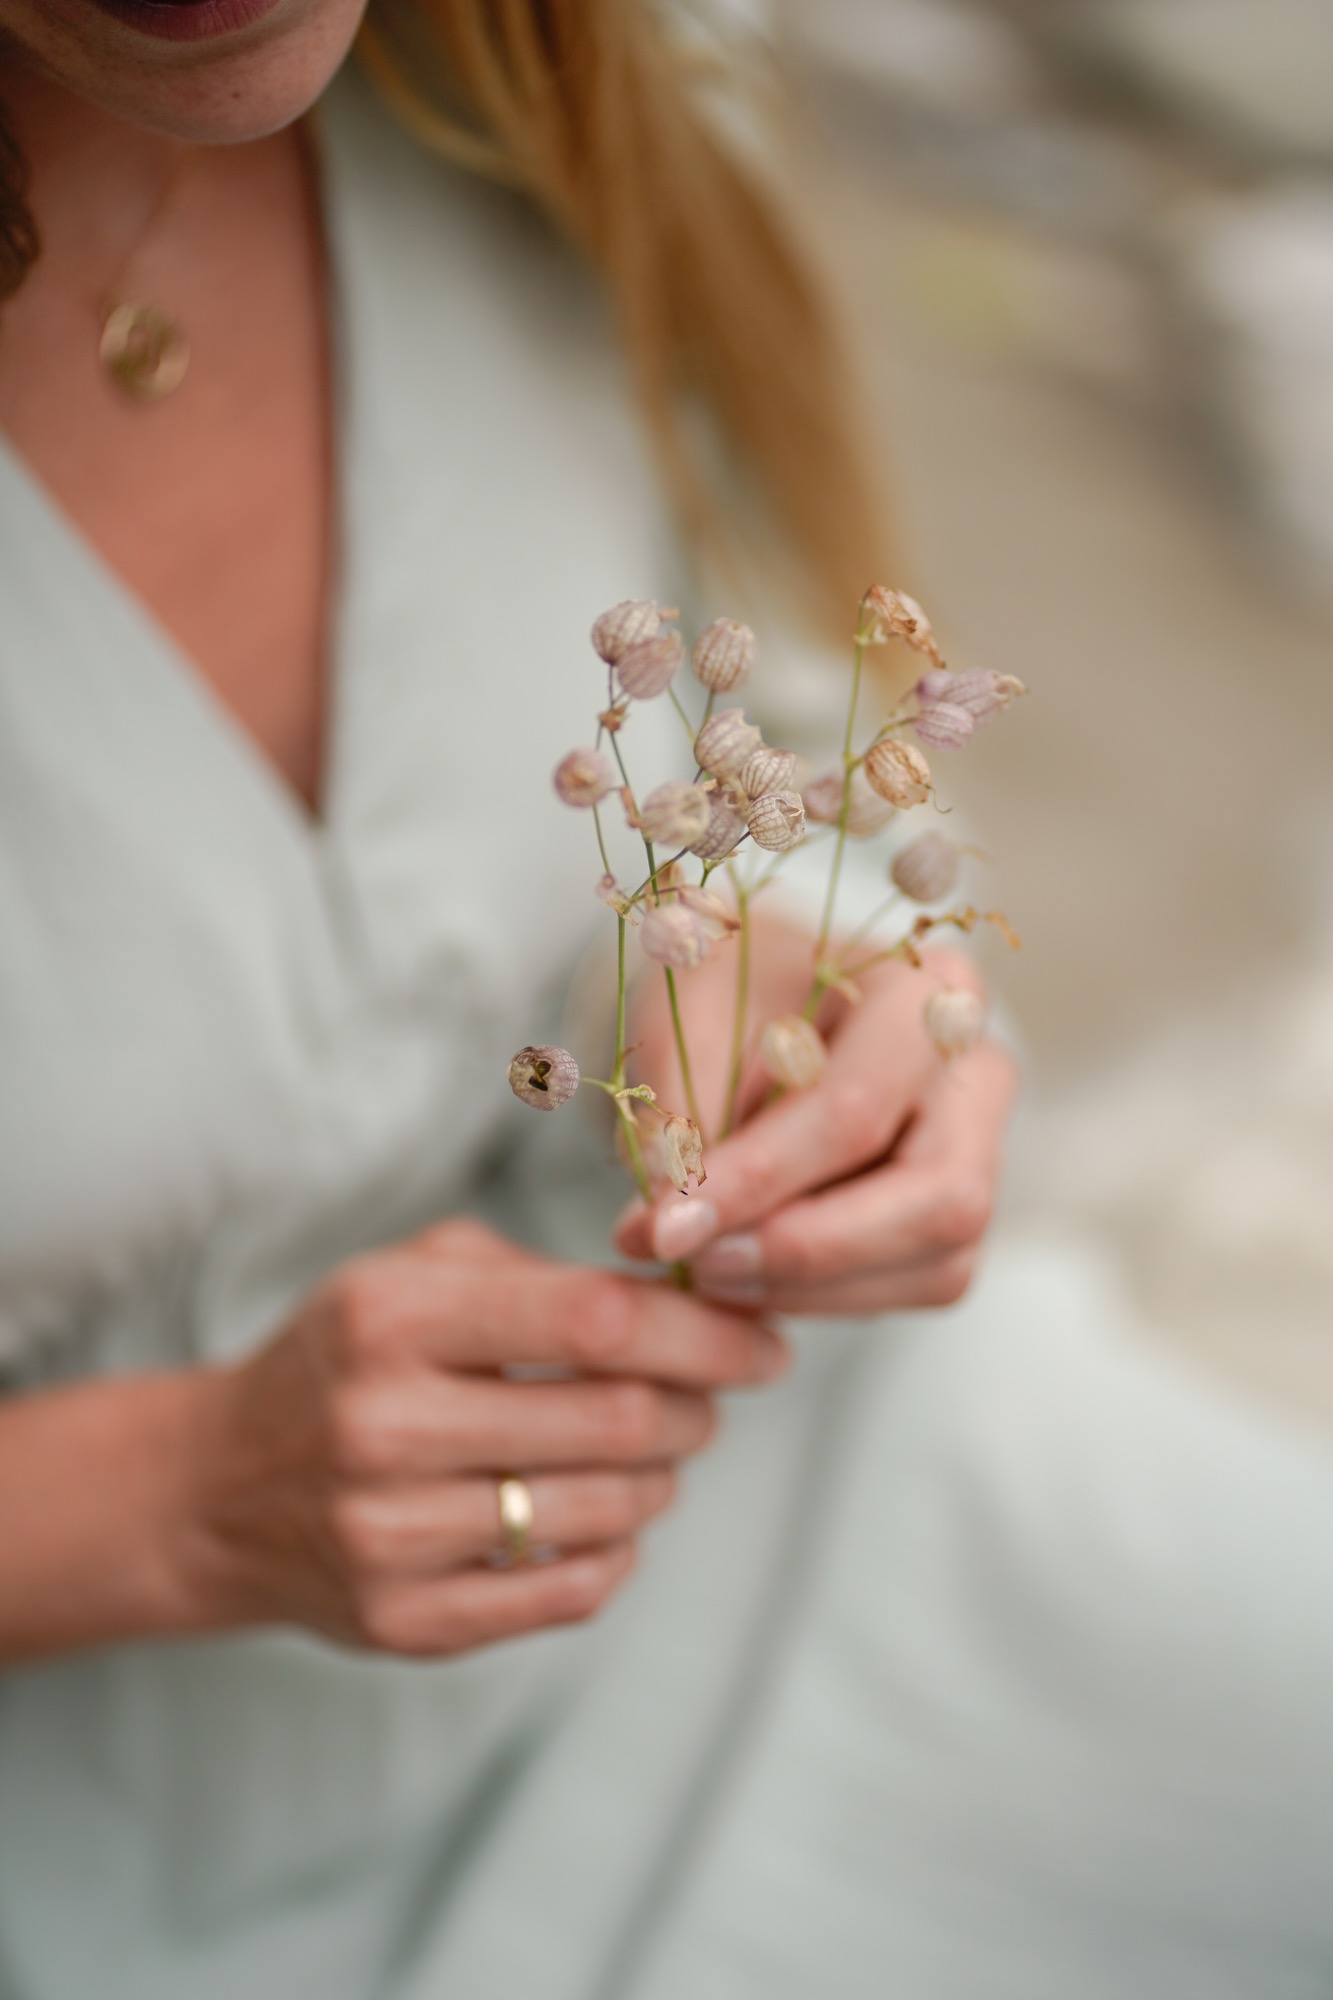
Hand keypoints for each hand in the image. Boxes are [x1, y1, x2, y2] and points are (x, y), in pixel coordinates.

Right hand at [183, 1219, 786, 1657]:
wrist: (220, 1486)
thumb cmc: (349, 1357)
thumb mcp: (416, 1273)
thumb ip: (544, 1277)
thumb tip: (693, 1300)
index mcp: (390, 1318)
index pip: (594, 1321)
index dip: (703, 1332)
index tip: (764, 1341)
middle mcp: (381, 1425)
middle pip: (616, 1422)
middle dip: (700, 1409)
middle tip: (715, 1400)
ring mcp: (386, 1535)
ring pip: (607, 1513)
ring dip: (663, 1479)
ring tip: (657, 1452)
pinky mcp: (400, 1622)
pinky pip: (568, 1594)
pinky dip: (617, 1552)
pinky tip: (606, 1515)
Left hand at [616, 924, 1017, 1315]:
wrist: (766, 1005)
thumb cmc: (735, 998)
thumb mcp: (687, 1024)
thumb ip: (682, 1124)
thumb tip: (669, 1231)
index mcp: (922, 995)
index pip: (857, 1109)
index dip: (760, 1180)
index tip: (667, 1227)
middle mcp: (980, 1071)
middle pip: (938, 1198)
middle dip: (809, 1250)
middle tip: (702, 1264)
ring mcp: (986, 1147)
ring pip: (938, 1261)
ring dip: (814, 1287)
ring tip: (712, 1268)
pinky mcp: (963, 1212)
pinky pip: (922, 1284)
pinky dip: (831, 1297)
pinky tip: (757, 1271)